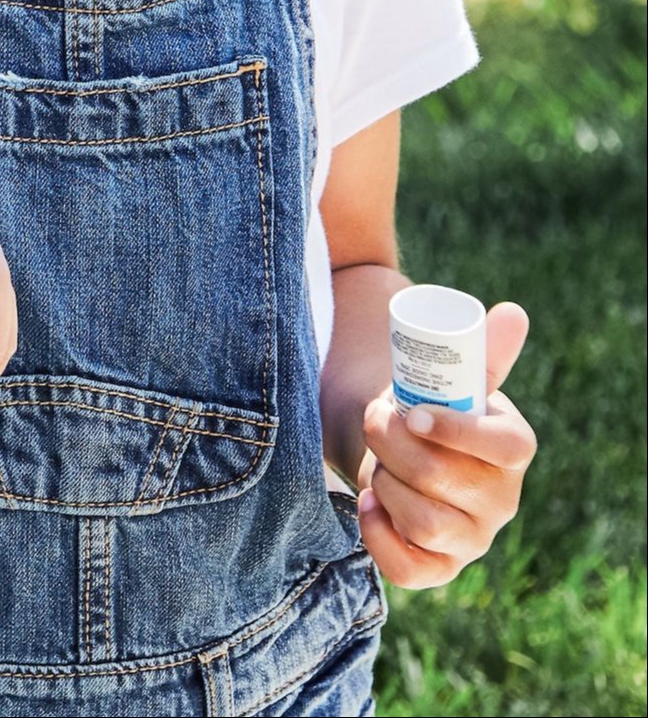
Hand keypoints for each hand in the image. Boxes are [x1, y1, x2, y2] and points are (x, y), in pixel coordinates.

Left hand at [358, 302, 534, 587]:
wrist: (393, 450)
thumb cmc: (424, 409)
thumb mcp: (450, 379)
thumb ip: (481, 349)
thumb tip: (511, 312)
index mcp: (513, 448)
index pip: (501, 446)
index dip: (453, 430)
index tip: (410, 413)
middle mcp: (502, 500)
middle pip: (442, 478)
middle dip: (392, 445)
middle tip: (374, 420)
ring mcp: (473, 538)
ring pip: (423, 520)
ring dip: (383, 482)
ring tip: (378, 463)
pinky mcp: (440, 568)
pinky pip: (409, 569)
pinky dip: (377, 535)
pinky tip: (368, 504)